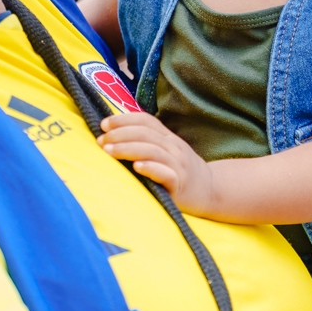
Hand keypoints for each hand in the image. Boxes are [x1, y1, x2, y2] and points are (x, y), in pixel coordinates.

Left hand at [97, 112, 214, 212]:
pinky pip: (166, 174)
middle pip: (145, 134)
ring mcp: (178, 165)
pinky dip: (151, 168)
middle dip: (120, 135)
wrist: (210, 190)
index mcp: (168, 137)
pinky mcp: (180, 184)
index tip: (103, 124)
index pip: (146, 120)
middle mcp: (173, 147)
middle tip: (101, 141)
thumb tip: (113, 134)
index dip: (124, 119)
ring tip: (109, 151)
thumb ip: (147, 142)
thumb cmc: (179, 170)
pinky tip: (137, 167)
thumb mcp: (167, 151)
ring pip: (152, 151)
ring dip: (128, 149)